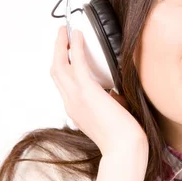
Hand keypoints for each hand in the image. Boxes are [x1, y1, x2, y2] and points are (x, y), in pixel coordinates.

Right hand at [50, 25, 148, 156]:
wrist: (124, 149)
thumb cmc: (123, 137)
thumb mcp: (113, 116)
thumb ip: (110, 102)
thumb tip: (115, 92)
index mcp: (76, 110)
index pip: (64, 85)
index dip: (64, 67)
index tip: (68, 54)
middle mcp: (71, 103)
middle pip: (56, 72)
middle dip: (57, 51)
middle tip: (62, 35)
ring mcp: (76, 98)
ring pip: (60, 66)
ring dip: (62, 45)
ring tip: (66, 31)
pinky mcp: (87, 92)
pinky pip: (77, 63)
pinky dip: (75, 47)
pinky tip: (77, 35)